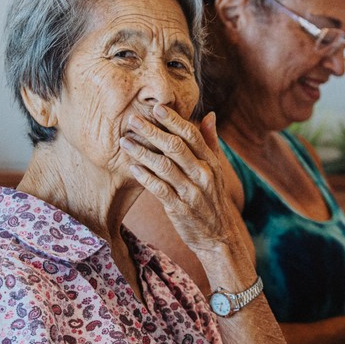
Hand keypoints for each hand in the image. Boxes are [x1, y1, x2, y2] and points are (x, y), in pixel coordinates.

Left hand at [119, 106, 250, 262]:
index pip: (193, 136)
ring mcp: (192, 193)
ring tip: (125, 142)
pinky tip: (132, 167)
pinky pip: (160, 190)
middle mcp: (203, 175)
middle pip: (176, 147)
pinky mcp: (181, 209)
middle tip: (133, 119)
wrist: (219, 236)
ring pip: (165, 167)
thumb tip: (210, 115)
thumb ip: (211, 143)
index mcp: (212, 163)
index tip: (157, 107)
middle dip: (153, 131)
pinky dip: (145, 177)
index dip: (174, 120)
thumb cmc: (212, 199)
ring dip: (142, 152)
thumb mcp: (216, 171)